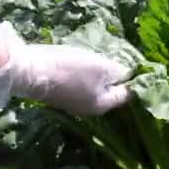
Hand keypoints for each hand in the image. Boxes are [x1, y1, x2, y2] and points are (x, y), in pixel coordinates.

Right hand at [0, 22, 132, 115]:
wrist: (28, 70)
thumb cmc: (70, 69)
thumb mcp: (101, 67)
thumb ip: (119, 72)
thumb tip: (129, 74)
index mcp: (102, 105)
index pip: (126, 94)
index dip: (134, 80)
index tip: (141, 66)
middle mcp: (90, 109)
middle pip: (110, 92)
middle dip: (117, 78)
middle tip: (124, 60)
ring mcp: (74, 103)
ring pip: (95, 88)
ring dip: (101, 75)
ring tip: (105, 59)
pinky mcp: (61, 93)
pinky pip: (82, 84)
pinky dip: (87, 74)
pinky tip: (85, 62)